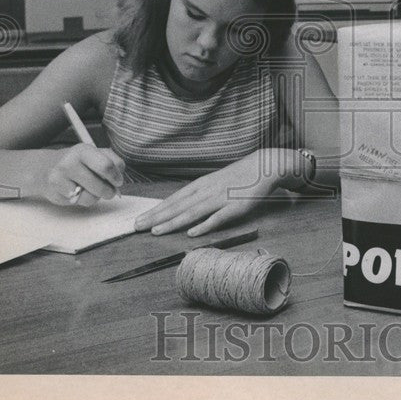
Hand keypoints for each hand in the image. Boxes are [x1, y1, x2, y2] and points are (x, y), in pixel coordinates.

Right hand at [45, 144, 124, 206]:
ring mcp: (60, 179)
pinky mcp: (55, 193)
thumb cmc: (77, 162)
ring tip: (91, 189)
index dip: (116, 177)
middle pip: (100, 186)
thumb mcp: (95, 153)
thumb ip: (112, 161)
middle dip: (109, 191)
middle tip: (109, 190)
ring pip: (90, 198)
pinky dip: (82, 200)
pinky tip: (77, 191)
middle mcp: (69, 162)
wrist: (46, 167)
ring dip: (95, 197)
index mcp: (83, 150)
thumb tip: (119, 175)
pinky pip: (78, 203)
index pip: (106, 166)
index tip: (118, 181)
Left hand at [134, 151, 284, 235]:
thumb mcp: (215, 182)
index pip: (173, 199)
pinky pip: (218, 218)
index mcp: (200, 185)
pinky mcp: (236, 207)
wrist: (263, 167)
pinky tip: (192, 233)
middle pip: (178, 206)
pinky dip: (204, 225)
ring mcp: (220, 199)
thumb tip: (181, 205)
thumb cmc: (238, 177)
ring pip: (192, 212)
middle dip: (156, 217)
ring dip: (173, 222)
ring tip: (156, 231)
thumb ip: (199, 194)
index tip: (139, 220)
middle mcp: (206, 191)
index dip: (155, 210)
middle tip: (136, 227)